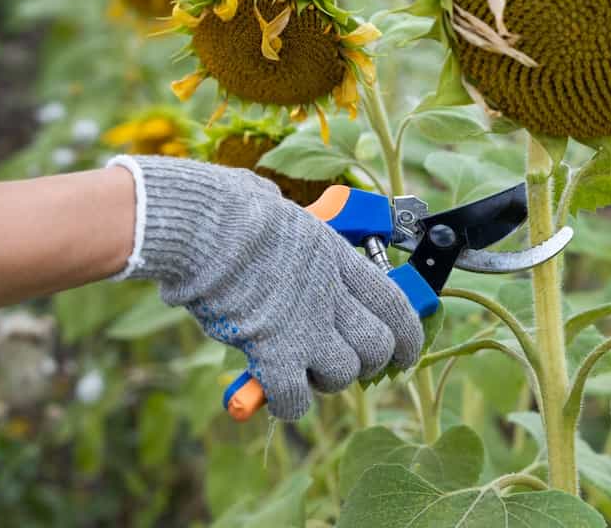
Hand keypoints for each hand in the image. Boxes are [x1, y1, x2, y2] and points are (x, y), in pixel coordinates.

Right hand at [109, 155, 423, 419]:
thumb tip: (269, 207)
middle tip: (340, 361)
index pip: (393, 303)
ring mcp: (306, 326)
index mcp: (336, 256)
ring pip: (342, 375)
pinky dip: (286, 402)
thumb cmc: (228, 208)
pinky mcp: (275, 353)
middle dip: (364, 362)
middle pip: (377, 346)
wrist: (203, 225)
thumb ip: (287, 226)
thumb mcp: (280, 208)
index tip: (405, 351)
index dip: (408, 334)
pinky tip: (272, 392)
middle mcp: (331, 294)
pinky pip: (296, 398)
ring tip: (300, 369)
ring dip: (324, 380)